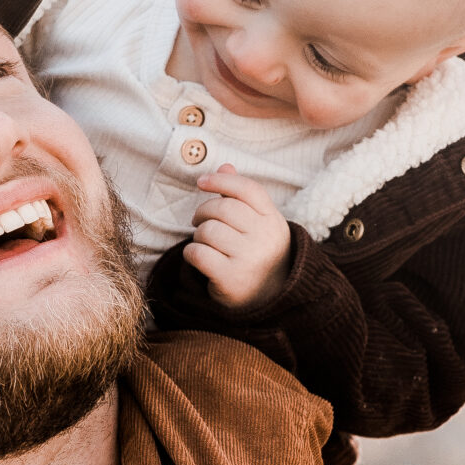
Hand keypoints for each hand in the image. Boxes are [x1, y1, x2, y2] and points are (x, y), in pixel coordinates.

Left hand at [186, 167, 293, 309]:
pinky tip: (198, 258)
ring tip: (206, 244)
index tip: (202, 181)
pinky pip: (198, 253)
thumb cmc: (257, 253)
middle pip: (223, 208)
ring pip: (208, 231)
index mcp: (273, 220)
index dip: (221, 180)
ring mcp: (249, 259)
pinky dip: (191, 253)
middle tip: (200, 221)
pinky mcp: (231, 278)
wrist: (268, 298)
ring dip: (199, 236)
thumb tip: (224, 165)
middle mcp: (265, 238)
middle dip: (203, 211)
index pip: (248, 189)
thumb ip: (241, 196)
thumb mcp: (258, 224)